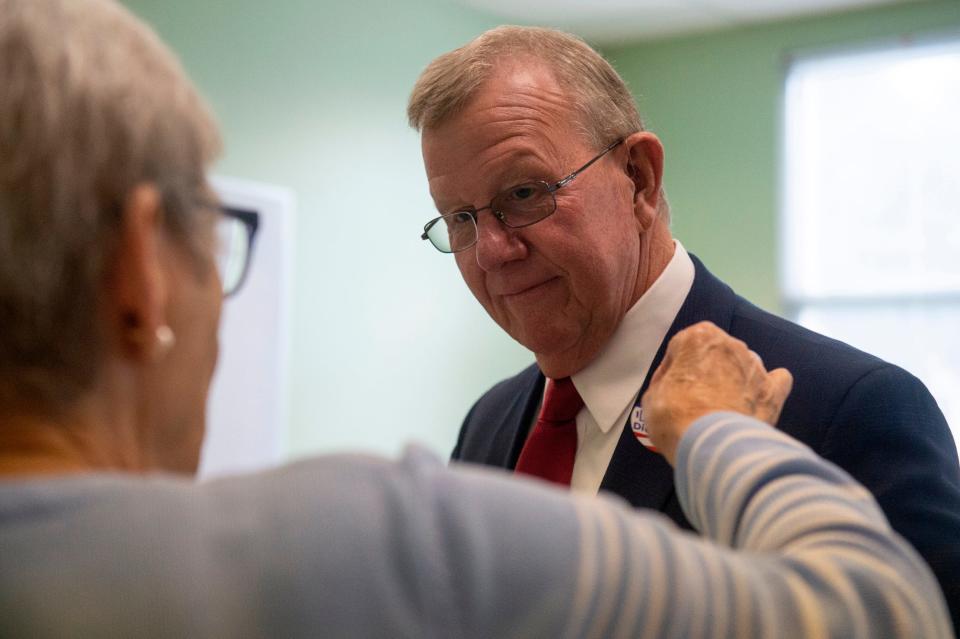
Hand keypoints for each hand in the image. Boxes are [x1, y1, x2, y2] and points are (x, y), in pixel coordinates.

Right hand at [641, 321, 792, 464]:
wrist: (710, 445)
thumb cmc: (675, 417)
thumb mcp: (652, 396)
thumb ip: (665, 380)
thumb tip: (674, 382)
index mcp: (699, 337)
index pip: (682, 346)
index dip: (673, 368)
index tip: (670, 387)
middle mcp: (732, 345)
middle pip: (714, 354)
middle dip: (705, 372)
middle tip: (693, 400)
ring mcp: (756, 367)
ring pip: (743, 366)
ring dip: (733, 380)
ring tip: (721, 409)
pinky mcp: (774, 392)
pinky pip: (776, 381)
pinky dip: (766, 388)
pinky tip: (755, 401)